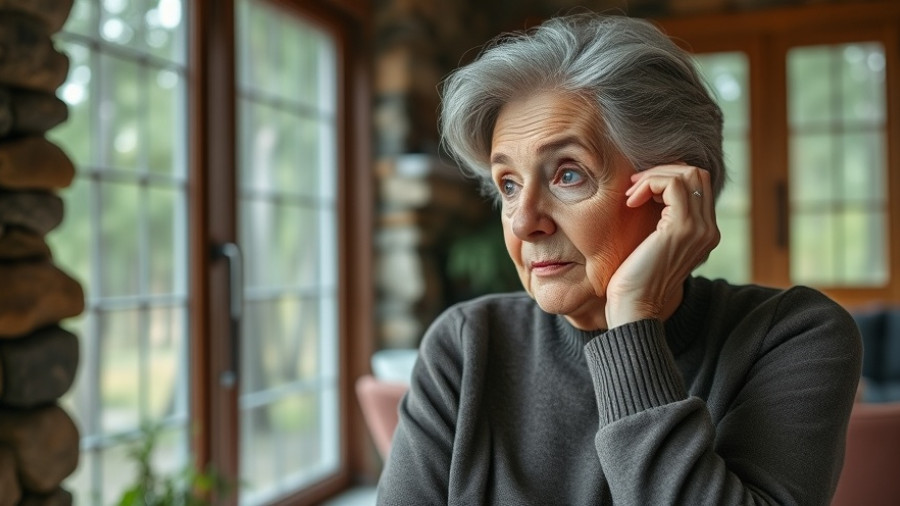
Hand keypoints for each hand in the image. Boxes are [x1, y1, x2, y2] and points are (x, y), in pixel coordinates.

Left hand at [604, 164, 719, 327]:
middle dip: (662, 171)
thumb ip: (661, 221)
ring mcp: (700, 228)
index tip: (639, 189)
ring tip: (632, 194)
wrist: (634, 307)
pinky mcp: (683, 228)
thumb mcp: (653, 243)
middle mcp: (709, 230)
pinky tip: (631, 202)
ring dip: (654, 176)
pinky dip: (649, 184)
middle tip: (635, 186)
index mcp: (704, 233)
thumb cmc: (635, 278)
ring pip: (687, 174)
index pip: (697, 184)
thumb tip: (650, 193)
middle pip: (697, 173)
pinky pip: (673, 184)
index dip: (667, 177)